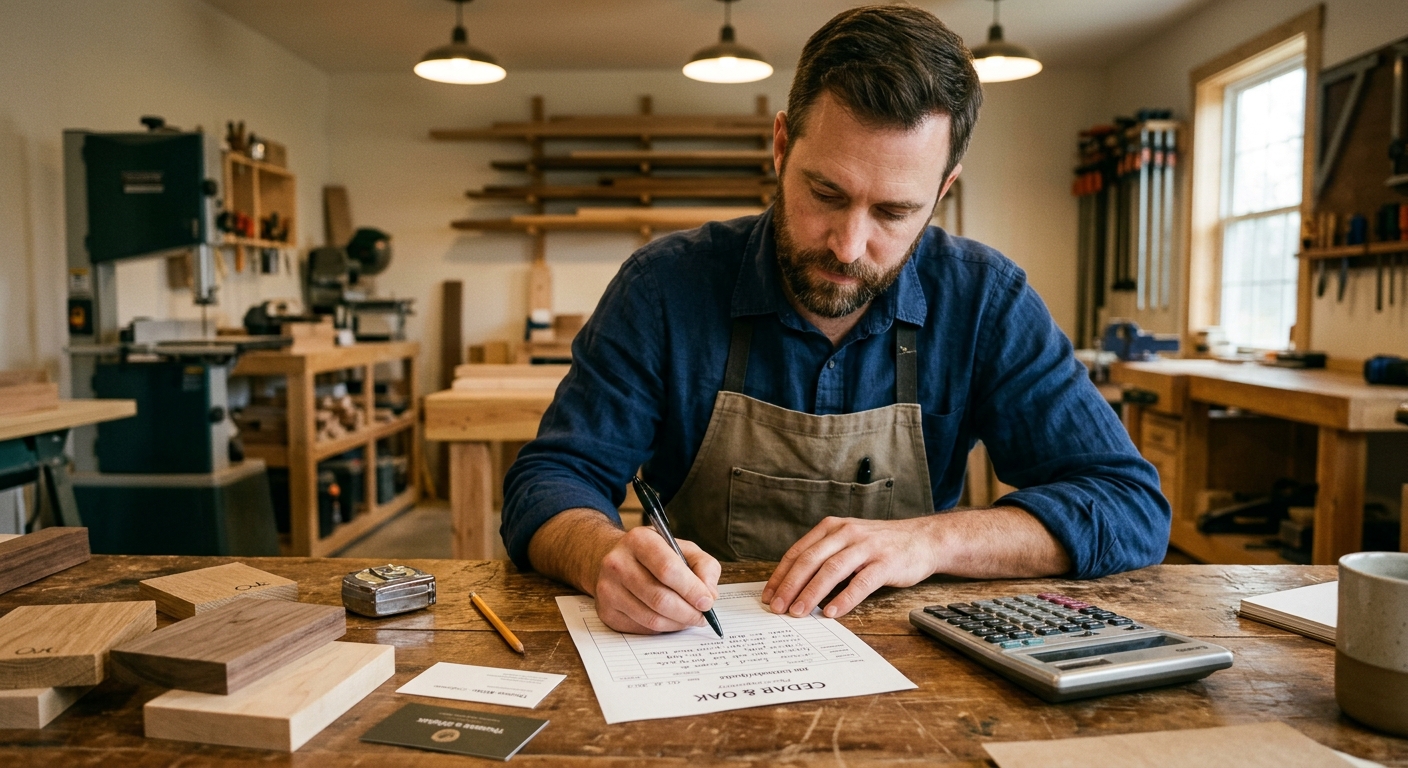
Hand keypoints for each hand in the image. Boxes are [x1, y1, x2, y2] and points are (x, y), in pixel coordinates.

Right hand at [593, 526, 720, 634]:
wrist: (618, 560)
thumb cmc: (656, 555)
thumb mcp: (683, 548)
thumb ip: (704, 566)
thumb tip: (709, 595)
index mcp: (639, 540)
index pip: (667, 569)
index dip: (691, 589)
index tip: (707, 602)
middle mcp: (617, 563)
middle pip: (660, 598)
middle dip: (688, 612)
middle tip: (703, 616)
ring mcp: (608, 589)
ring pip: (651, 618)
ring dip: (677, 623)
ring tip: (689, 618)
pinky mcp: (606, 611)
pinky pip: (642, 628)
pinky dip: (663, 629)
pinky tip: (670, 619)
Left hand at [761, 516, 939, 618]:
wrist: (924, 539)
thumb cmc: (881, 546)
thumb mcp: (849, 542)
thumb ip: (825, 556)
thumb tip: (794, 586)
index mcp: (832, 528)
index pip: (798, 552)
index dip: (781, 575)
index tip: (768, 595)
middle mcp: (846, 533)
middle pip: (810, 560)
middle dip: (790, 585)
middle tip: (777, 607)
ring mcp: (867, 546)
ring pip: (832, 570)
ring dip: (812, 593)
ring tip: (798, 612)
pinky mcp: (885, 562)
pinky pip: (861, 582)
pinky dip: (845, 598)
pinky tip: (832, 612)